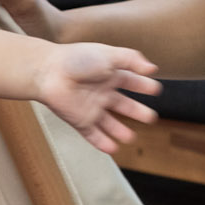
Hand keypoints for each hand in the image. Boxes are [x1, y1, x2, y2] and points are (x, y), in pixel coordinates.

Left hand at [33, 41, 159, 153]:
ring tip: (131, 138)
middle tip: (150, 118)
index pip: (130, 81)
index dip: (143, 85)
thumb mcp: (109, 55)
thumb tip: (152, 68)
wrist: (49, 73)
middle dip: (137, 112)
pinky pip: (92, 134)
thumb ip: (132, 60)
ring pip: (109, 123)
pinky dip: (102, 142)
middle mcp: (101, 92)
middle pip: (123, 105)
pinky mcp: (80, 120)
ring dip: (120, 131)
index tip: (155, 89)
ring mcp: (91, 107)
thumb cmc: (77, 59)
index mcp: (109, 74)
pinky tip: (113, 149)